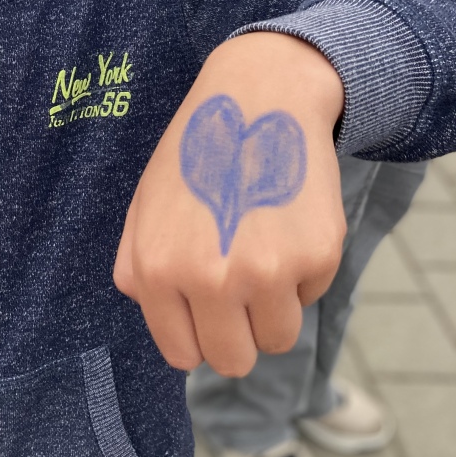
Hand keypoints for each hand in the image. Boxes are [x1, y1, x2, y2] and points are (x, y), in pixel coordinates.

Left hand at [114, 32, 345, 376]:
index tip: (208, 311)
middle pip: (234, 360)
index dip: (199, 334)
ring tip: (262, 248)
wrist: (258, 96)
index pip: (183, 354)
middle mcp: (209, 279)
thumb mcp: (145, 207)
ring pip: (278, 339)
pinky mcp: (316, 256)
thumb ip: (140, 272)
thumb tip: (167, 327)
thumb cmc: (196, 152)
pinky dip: (304, 270)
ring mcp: (265, 270)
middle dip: (238, 333)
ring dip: (273, 306)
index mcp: (157, 270)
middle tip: (240, 288)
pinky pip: (311, 296)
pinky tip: (285, 221)